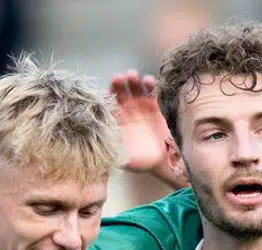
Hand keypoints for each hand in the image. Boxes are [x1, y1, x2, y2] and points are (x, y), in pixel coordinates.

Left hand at [110, 70, 182, 186]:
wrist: (160, 162)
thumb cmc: (139, 161)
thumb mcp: (123, 158)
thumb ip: (112, 150)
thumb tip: (101, 147)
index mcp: (115, 121)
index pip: (106, 106)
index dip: (105, 99)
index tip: (105, 94)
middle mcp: (125, 110)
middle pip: (118, 92)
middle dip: (117, 84)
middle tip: (118, 78)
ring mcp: (139, 106)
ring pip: (134, 88)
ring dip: (132, 80)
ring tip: (132, 76)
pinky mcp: (154, 104)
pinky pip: (151, 91)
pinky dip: (150, 84)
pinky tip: (149, 81)